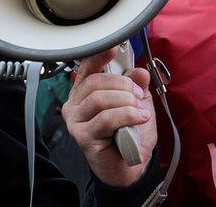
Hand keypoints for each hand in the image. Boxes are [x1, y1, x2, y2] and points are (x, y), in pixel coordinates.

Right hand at [62, 47, 156, 187]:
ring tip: (140, 110)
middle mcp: (75, 105)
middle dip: (123, 85)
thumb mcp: (137, 104)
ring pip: (99, 99)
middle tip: (139, 95)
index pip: (87, 68)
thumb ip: (136, 86)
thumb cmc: (129, 135)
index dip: (100, 56)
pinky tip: (139, 118)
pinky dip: (127, 115)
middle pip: (95, 82)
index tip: (114, 48)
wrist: (131, 167)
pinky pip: (105, 118)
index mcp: (84, 93)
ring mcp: (76, 121)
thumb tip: (139, 71)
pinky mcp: (83, 136)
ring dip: (126, 101)